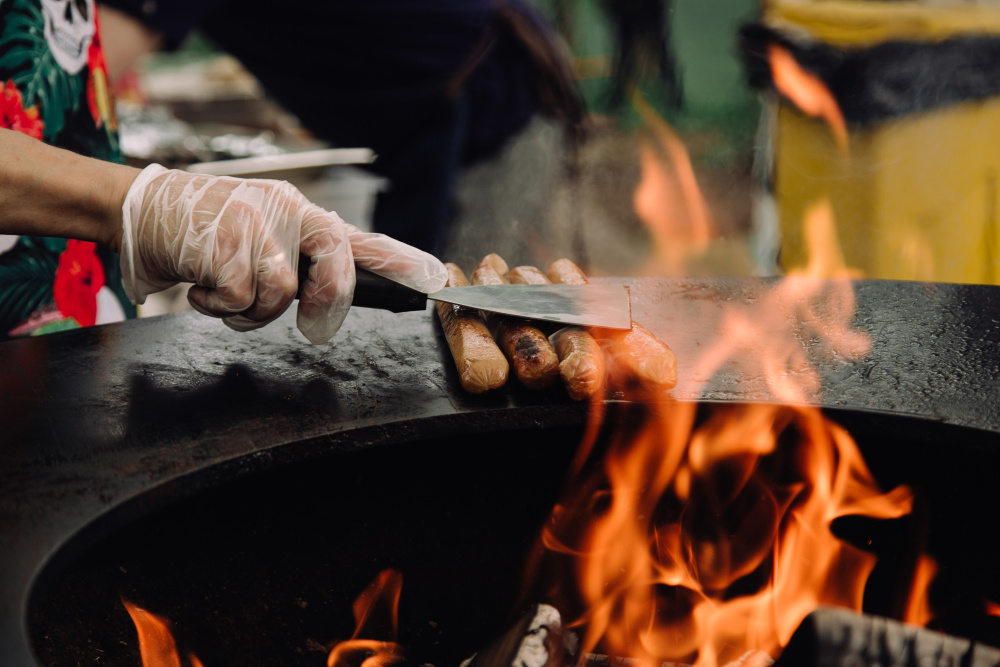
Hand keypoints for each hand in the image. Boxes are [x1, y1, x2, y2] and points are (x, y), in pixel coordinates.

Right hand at [119, 165, 445, 342]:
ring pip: (279, 293)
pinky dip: (215, 307)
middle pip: (332, 264)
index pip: (358, 238)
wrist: (142, 210)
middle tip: (306, 319)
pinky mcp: (221, 240)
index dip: (397, 259)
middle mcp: (284, 210)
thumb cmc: (207, 234)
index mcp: (299, 213)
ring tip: (224, 291)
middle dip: (323, 301)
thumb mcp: (260, 240)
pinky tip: (200, 285)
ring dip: (248, 310)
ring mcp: (254, 220)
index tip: (433, 276)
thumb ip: (298, 263)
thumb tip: (334, 296)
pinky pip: (237, 298)